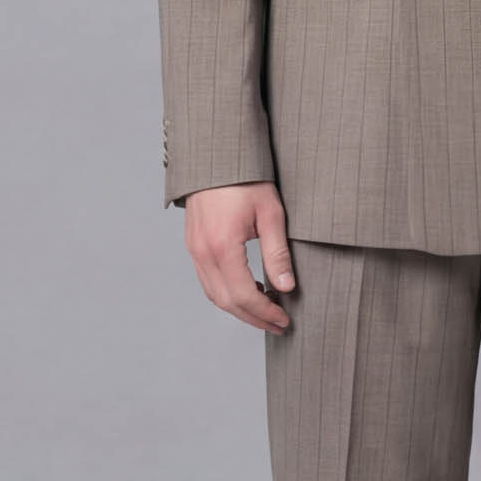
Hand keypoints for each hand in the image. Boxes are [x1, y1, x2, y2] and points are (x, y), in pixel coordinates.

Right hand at [182, 182, 296, 334]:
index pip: (244, 295)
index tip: (284, 320)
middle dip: (253, 318)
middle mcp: (203, 253)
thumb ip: (277, 253)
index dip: (265, 313)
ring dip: (239, 308)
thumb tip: (287, 287)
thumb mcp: (270, 212)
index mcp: (223, 247)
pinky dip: (226, 293)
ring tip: (266, 310)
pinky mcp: (193, 244)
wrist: (217, 156)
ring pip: (214, 294)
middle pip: (226, 302)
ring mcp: (194, 249)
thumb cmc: (246, 179)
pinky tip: (247, 288)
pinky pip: (207, 280)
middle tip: (278, 324)